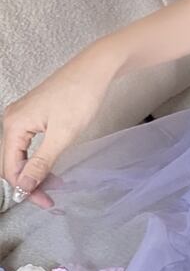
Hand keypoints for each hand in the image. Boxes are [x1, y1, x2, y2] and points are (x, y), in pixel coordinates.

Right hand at [1, 45, 120, 209]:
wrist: (96, 68)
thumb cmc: (81, 94)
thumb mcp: (63, 134)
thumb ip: (41, 162)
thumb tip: (25, 185)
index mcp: (13, 124)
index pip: (10, 168)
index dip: (26, 189)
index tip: (45, 202)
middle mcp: (11, 119)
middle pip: (11, 162)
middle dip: (29, 182)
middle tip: (49, 198)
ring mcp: (22, 115)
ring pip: (20, 153)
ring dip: (34, 171)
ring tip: (54, 184)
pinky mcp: (34, 113)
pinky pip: (27, 143)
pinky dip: (38, 158)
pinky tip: (51, 166)